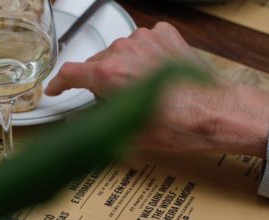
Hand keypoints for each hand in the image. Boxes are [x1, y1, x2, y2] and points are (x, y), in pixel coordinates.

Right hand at [46, 23, 268, 156]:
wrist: (212, 112)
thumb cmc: (176, 125)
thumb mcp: (126, 133)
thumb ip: (97, 123)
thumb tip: (82, 122)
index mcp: (109, 75)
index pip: (71, 73)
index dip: (58, 83)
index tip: (55, 88)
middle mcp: (124, 51)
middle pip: (97, 63)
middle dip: (99, 82)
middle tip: (109, 102)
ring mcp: (146, 40)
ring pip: (120, 53)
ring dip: (122, 70)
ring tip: (137, 93)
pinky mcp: (165, 36)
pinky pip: (144, 45)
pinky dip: (143, 58)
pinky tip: (152, 77)